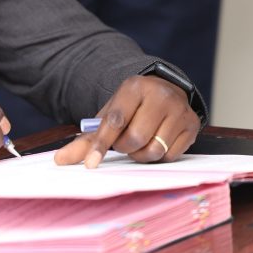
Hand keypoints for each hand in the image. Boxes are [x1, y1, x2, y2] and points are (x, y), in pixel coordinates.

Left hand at [53, 75, 200, 167]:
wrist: (164, 92)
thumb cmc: (132, 108)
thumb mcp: (110, 114)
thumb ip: (87, 138)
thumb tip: (60, 160)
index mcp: (134, 87)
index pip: (115, 120)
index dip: (101, 144)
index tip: (90, 164)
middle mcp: (160, 95)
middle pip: (135, 138)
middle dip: (124, 148)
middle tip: (123, 142)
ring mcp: (180, 110)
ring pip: (154, 150)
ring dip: (141, 154)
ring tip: (139, 142)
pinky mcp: (192, 125)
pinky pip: (171, 156)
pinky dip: (159, 155)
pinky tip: (157, 142)